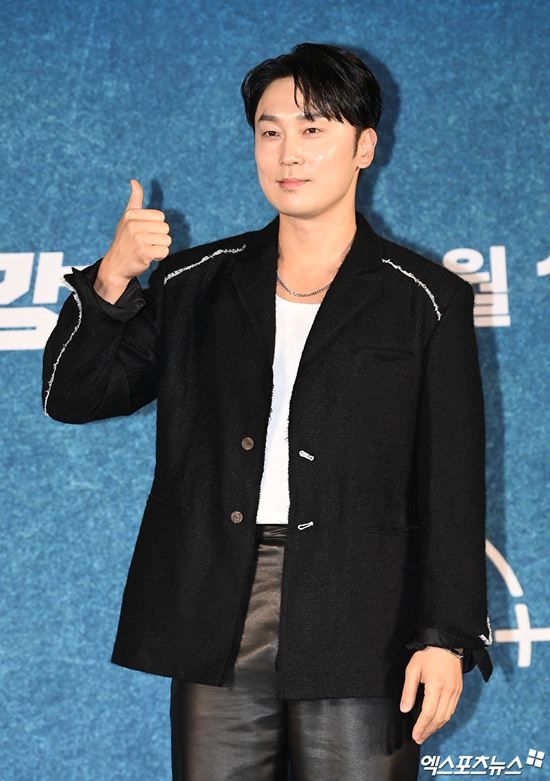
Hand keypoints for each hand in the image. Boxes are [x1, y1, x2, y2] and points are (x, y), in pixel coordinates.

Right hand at [97, 179, 171, 293]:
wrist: (115, 266)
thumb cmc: (124, 241)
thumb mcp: (127, 218)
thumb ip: (134, 200)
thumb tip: (134, 181)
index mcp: (131, 214)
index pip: (160, 216)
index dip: (156, 226)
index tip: (145, 233)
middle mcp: (134, 225)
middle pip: (165, 228)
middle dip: (159, 238)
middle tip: (146, 243)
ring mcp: (138, 239)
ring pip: (167, 240)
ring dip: (160, 248)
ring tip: (147, 250)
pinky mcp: (144, 253)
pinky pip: (164, 252)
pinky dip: (160, 257)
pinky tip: (148, 258)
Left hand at [400, 646, 462, 743]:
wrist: (447, 642)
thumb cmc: (427, 654)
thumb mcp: (413, 669)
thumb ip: (409, 690)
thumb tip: (405, 709)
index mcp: (436, 686)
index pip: (428, 713)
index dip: (421, 726)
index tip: (415, 735)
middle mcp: (448, 691)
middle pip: (439, 718)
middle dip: (429, 730)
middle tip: (419, 738)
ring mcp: (456, 691)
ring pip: (447, 716)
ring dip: (437, 727)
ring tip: (426, 733)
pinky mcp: (459, 690)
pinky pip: (452, 709)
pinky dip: (444, 719)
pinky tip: (436, 721)